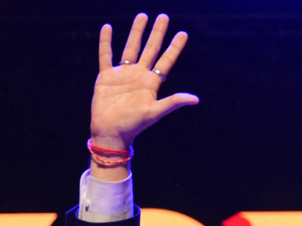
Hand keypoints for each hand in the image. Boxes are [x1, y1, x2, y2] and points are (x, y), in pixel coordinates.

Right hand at [89, 13, 198, 152]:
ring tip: (142, 16)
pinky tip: (107, 28)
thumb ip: (173, 102)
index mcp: (151, 83)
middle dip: (157, 33)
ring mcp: (123, 74)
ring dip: (136, 32)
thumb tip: (196, 99)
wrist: (110, 132)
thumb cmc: (133, 125)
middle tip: (164, 16)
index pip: (166, 60)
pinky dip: (106, 42)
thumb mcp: (155, 112)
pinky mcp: (106, 77)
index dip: (174, 47)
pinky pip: (105, 55)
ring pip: (131, 48)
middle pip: (150, 49)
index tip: (183, 33)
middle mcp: (139, 75)